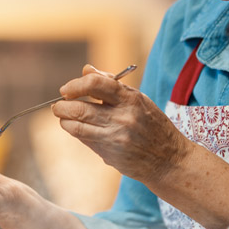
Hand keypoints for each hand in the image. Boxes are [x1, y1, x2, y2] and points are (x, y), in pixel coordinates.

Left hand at [53, 64, 191, 186]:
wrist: (170, 159)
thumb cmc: (152, 125)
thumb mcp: (139, 100)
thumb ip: (111, 84)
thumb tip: (86, 69)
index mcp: (131, 98)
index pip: (95, 83)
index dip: (75, 85)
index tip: (66, 90)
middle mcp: (123, 117)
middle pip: (80, 108)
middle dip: (62, 106)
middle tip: (58, 106)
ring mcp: (116, 137)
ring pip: (76, 126)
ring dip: (64, 121)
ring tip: (63, 117)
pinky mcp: (110, 154)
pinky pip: (84, 139)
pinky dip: (76, 132)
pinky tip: (76, 129)